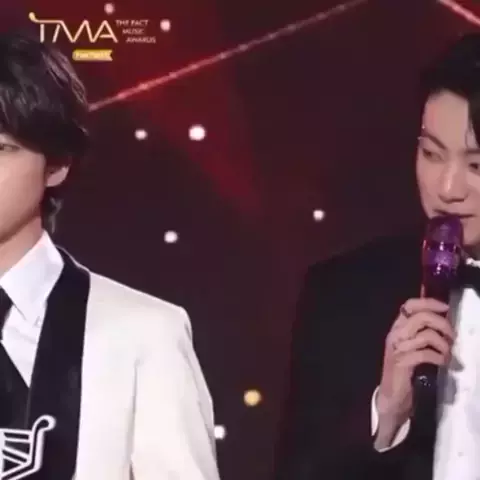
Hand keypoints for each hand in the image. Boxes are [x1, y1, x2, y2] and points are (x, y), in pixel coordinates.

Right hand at [374, 298, 453, 446]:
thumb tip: (444, 320)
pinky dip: (438, 357)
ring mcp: (397, 348)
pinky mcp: (402, 363)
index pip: (410, 305)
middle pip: (421, 317)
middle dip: (442, 325)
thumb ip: (420, 332)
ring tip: (447, 354)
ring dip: (443, 344)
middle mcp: (395, 334)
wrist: (392, 396)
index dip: (429, 303)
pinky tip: (442, 363)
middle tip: (452, 337)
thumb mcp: (411, 346)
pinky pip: (425, 354)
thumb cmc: (405, 369)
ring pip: (426, 335)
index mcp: (397, 327)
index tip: (445, 308)